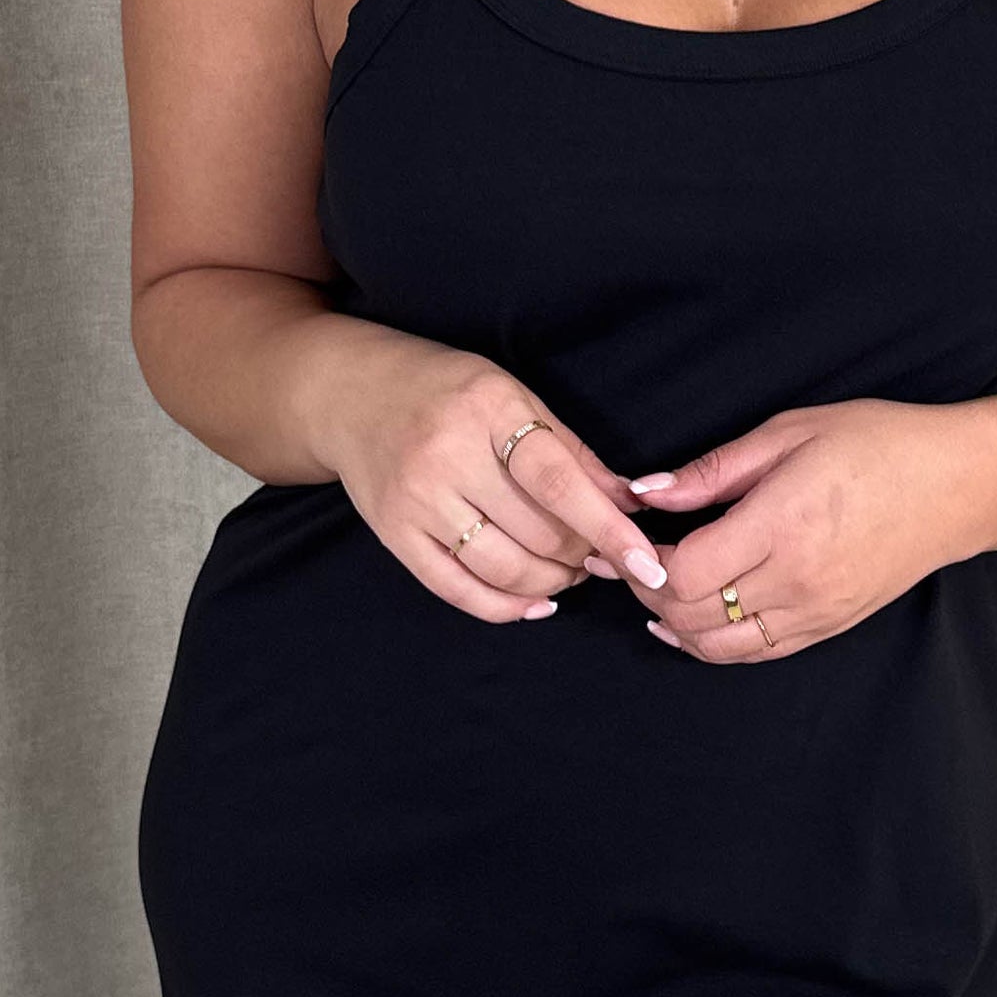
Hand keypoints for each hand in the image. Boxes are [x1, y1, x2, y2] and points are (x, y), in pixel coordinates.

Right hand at [321, 327, 669, 622]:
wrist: (349, 394)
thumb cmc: (445, 390)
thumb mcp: (513, 396)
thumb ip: (572, 451)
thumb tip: (632, 503)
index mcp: (487, 409)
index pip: (558, 482)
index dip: (608, 528)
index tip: (647, 562)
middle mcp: (447, 456)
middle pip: (537, 533)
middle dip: (583, 556)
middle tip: (599, 555)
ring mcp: (416, 500)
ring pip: (503, 568)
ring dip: (551, 583)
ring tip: (569, 572)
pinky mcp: (394, 534)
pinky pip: (457, 589)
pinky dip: (505, 607)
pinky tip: (534, 603)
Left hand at [586, 399, 979, 660]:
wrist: (959, 486)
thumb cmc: (878, 444)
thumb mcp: (790, 432)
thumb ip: (713, 470)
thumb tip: (645, 491)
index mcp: (783, 523)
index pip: (684, 571)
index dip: (643, 563)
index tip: (630, 538)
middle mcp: (798, 579)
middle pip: (692, 615)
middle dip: (648, 593)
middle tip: (628, 563)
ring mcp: (817, 611)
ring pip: (719, 647)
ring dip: (676, 625)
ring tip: (653, 593)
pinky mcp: (830, 627)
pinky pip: (757, 654)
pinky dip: (715, 645)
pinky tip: (691, 623)